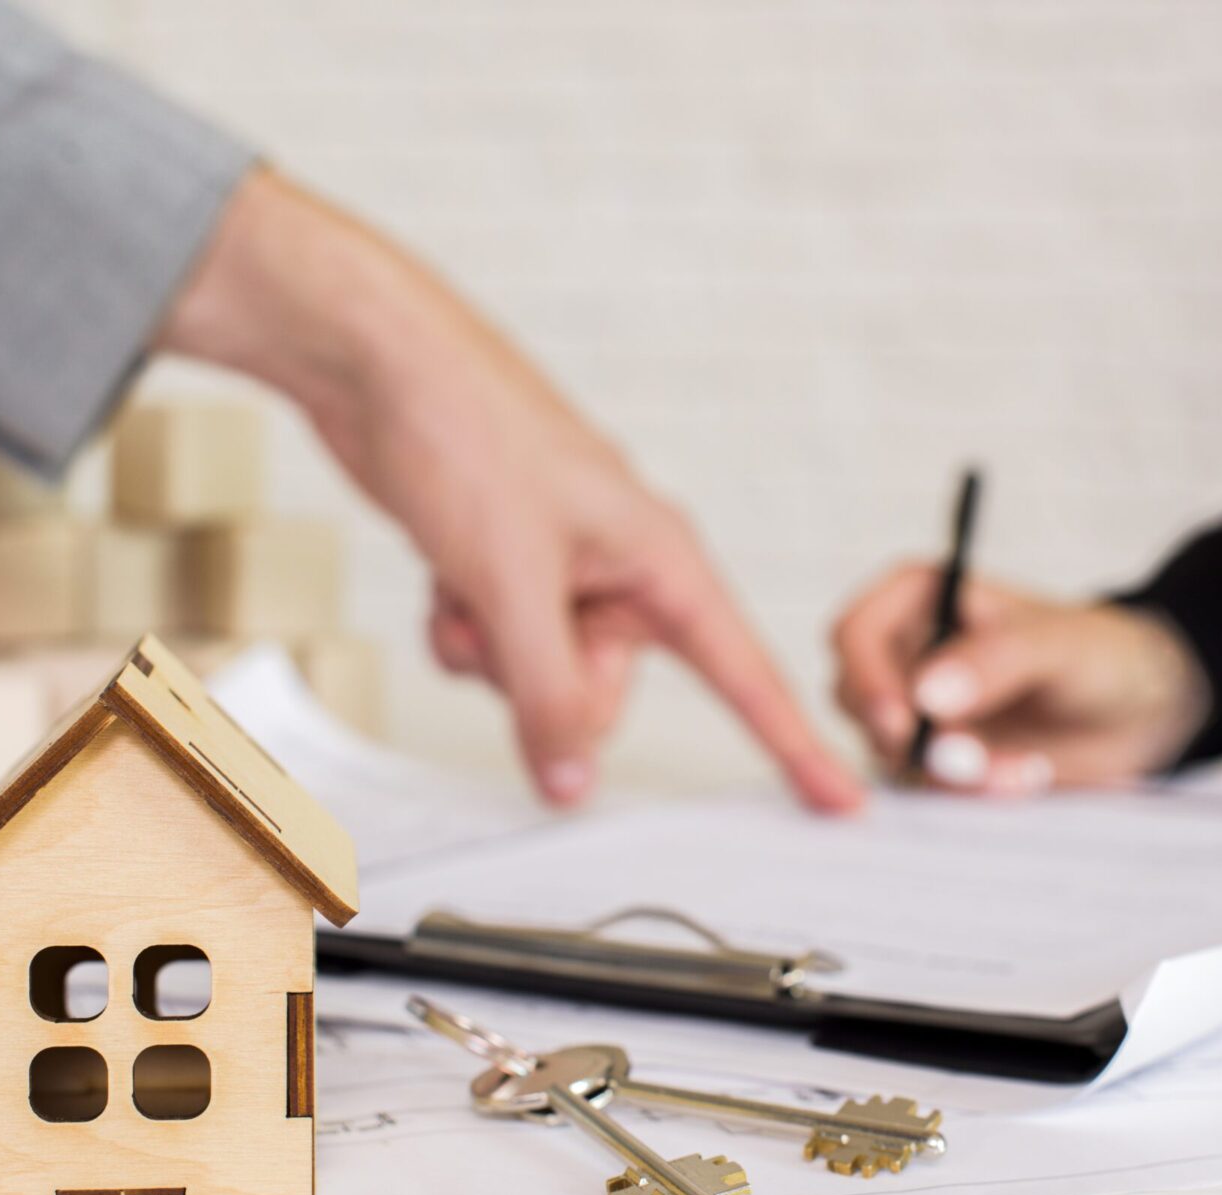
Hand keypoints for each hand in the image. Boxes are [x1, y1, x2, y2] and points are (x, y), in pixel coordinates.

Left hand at [160, 169, 861, 811]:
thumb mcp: (513, 585)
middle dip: (541, 679)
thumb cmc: (467, 436)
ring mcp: (562, 570)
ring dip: (487, 652)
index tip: (840, 801)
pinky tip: (444, 578)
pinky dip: (462, 629)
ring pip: (537, 677)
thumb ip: (548, 695)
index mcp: (662, 558)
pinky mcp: (509, 568)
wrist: (381, 365)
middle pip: (605, 693)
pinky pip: (495, 648)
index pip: (744, 673)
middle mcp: (622, 569)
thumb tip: (570, 783)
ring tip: (464, 581)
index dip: (794, 744)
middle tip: (504, 619)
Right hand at [830, 564, 1208, 791]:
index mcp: (921, 598)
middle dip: (911, 739)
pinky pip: (923, 785)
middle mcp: (906, 652)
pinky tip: (1019, 778)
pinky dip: (967, 792)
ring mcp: (917, 710)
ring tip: (1018, 770)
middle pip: (857, 699)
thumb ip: (995, 659)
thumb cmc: (1101, 654)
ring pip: (888, 751)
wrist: (1139, 714)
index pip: (856, 633)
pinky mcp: (936, 758)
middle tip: (969, 760)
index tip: (902, 723)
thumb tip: (926, 694)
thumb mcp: (1058, 645)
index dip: (866, 678)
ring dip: (949, 772)